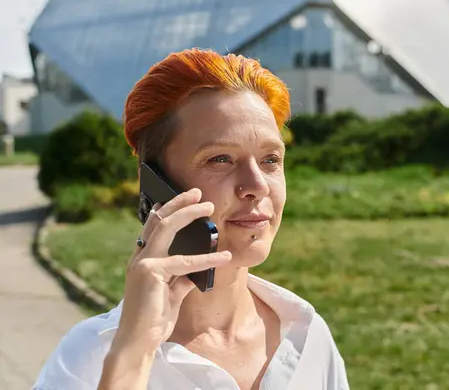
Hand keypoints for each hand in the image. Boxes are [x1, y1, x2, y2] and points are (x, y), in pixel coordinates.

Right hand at [113, 188, 230, 352]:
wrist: (138, 342)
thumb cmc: (154, 318)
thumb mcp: (173, 293)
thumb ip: (182, 277)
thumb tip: (199, 268)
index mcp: (142, 260)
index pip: (153, 227)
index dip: (166, 209)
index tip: (181, 198)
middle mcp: (139, 257)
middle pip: (159, 220)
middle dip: (179, 203)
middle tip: (198, 192)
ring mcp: (143, 263)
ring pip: (166, 228)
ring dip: (189, 214)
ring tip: (209, 207)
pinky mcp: (151, 273)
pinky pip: (184, 261)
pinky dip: (207, 258)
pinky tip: (224, 256)